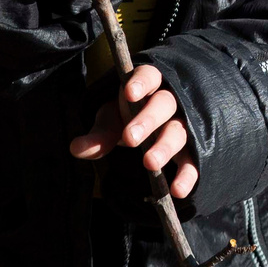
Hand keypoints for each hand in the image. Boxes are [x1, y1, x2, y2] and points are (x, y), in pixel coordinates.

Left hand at [67, 63, 198, 197]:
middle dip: (147, 120)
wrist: (149, 130)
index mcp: (148, 86)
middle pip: (164, 104)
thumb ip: (98, 134)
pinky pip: (192, 160)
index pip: (148, 77)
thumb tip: (75, 148)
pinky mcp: (190, 149)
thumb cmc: (126, 118)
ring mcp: (182, 125)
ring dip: (165, 147)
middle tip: (130, 139)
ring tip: (150, 164)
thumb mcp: (110, 121)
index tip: (129, 93)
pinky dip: (187, 175)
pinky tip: (177, 190)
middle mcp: (170, 102)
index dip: (141, 83)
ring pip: (179, 131)